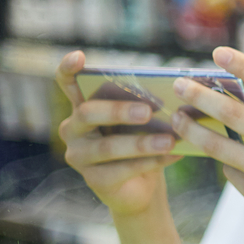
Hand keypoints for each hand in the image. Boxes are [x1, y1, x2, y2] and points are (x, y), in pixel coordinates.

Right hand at [56, 51, 181, 217]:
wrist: (143, 186)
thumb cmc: (143, 142)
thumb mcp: (145, 121)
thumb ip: (148, 105)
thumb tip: (177, 92)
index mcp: (84, 107)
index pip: (67, 84)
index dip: (68, 70)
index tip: (79, 56)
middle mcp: (74, 130)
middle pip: (88, 113)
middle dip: (119, 110)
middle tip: (148, 111)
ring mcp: (79, 156)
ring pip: (107, 146)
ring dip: (142, 143)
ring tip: (170, 140)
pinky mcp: (94, 180)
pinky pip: (122, 170)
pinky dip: (152, 162)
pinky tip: (174, 155)